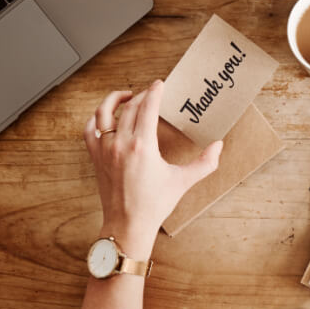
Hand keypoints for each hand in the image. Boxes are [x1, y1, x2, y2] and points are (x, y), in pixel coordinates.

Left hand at [83, 81, 221, 258]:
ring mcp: (104, 149)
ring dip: (115, 100)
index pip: (147, 107)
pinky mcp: (95, 157)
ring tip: (126, 96)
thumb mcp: (183, 182)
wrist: (128, 224)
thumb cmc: (154, 205)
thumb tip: (219, 146)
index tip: (160, 84)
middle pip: (129, 107)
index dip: (154, 92)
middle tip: (151, 93)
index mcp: (142, 146)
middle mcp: (120, 143)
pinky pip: (90, 129)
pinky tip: (106, 117)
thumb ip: (205, 163)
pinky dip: (96, 118)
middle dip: (142, 95)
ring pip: (104, 112)